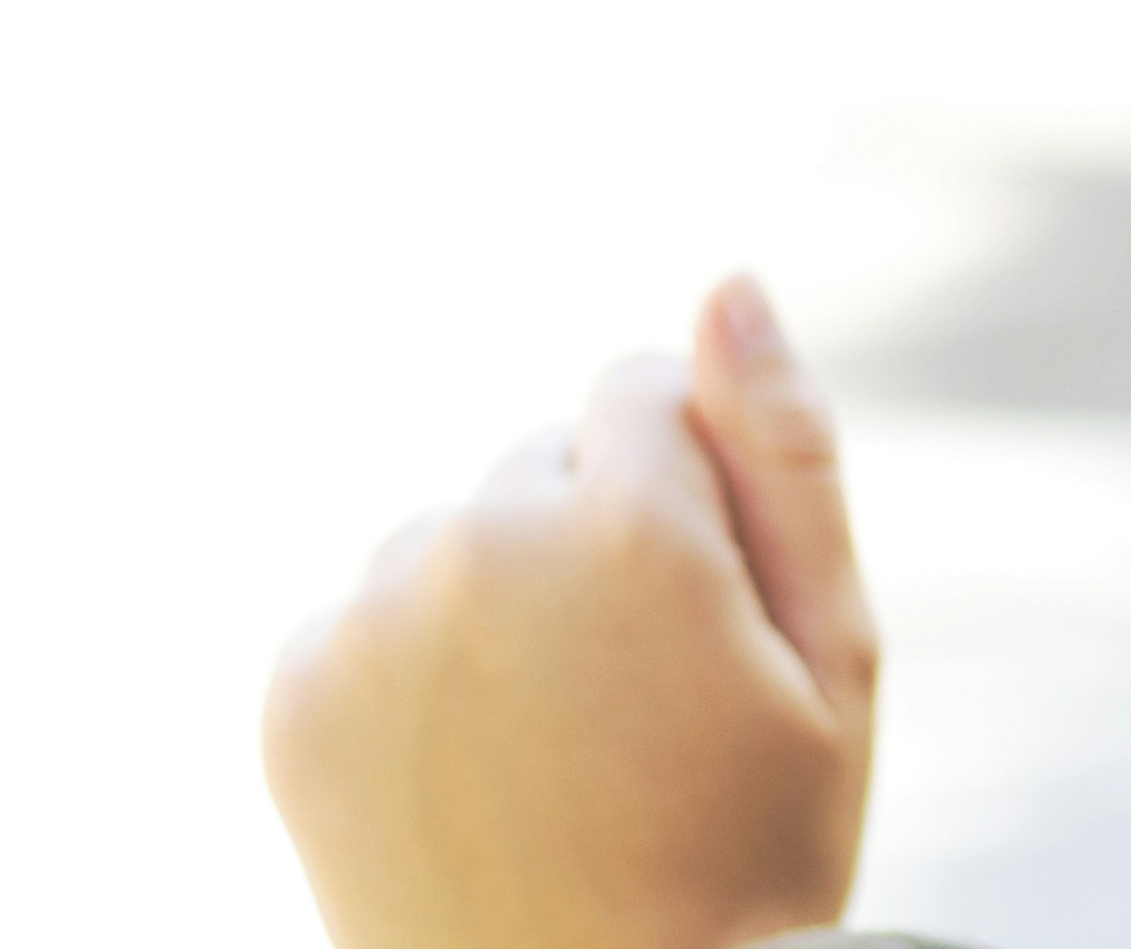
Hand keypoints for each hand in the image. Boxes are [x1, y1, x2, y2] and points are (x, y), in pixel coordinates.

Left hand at [266, 275, 883, 948]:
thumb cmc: (751, 847)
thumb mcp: (834, 649)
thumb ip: (783, 449)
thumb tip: (727, 283)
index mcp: (626, 522)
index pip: (642, 386)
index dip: (696, 494)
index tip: (712, 612)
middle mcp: (476, 544)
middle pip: (543, 460)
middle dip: (597, 537)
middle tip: (644, 701)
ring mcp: (369, 624)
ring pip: (456, 535)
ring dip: (505, 600)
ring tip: (561, 744)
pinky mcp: (296, 694)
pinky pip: (372, 613)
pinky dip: (420, 666)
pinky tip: (479, 766)